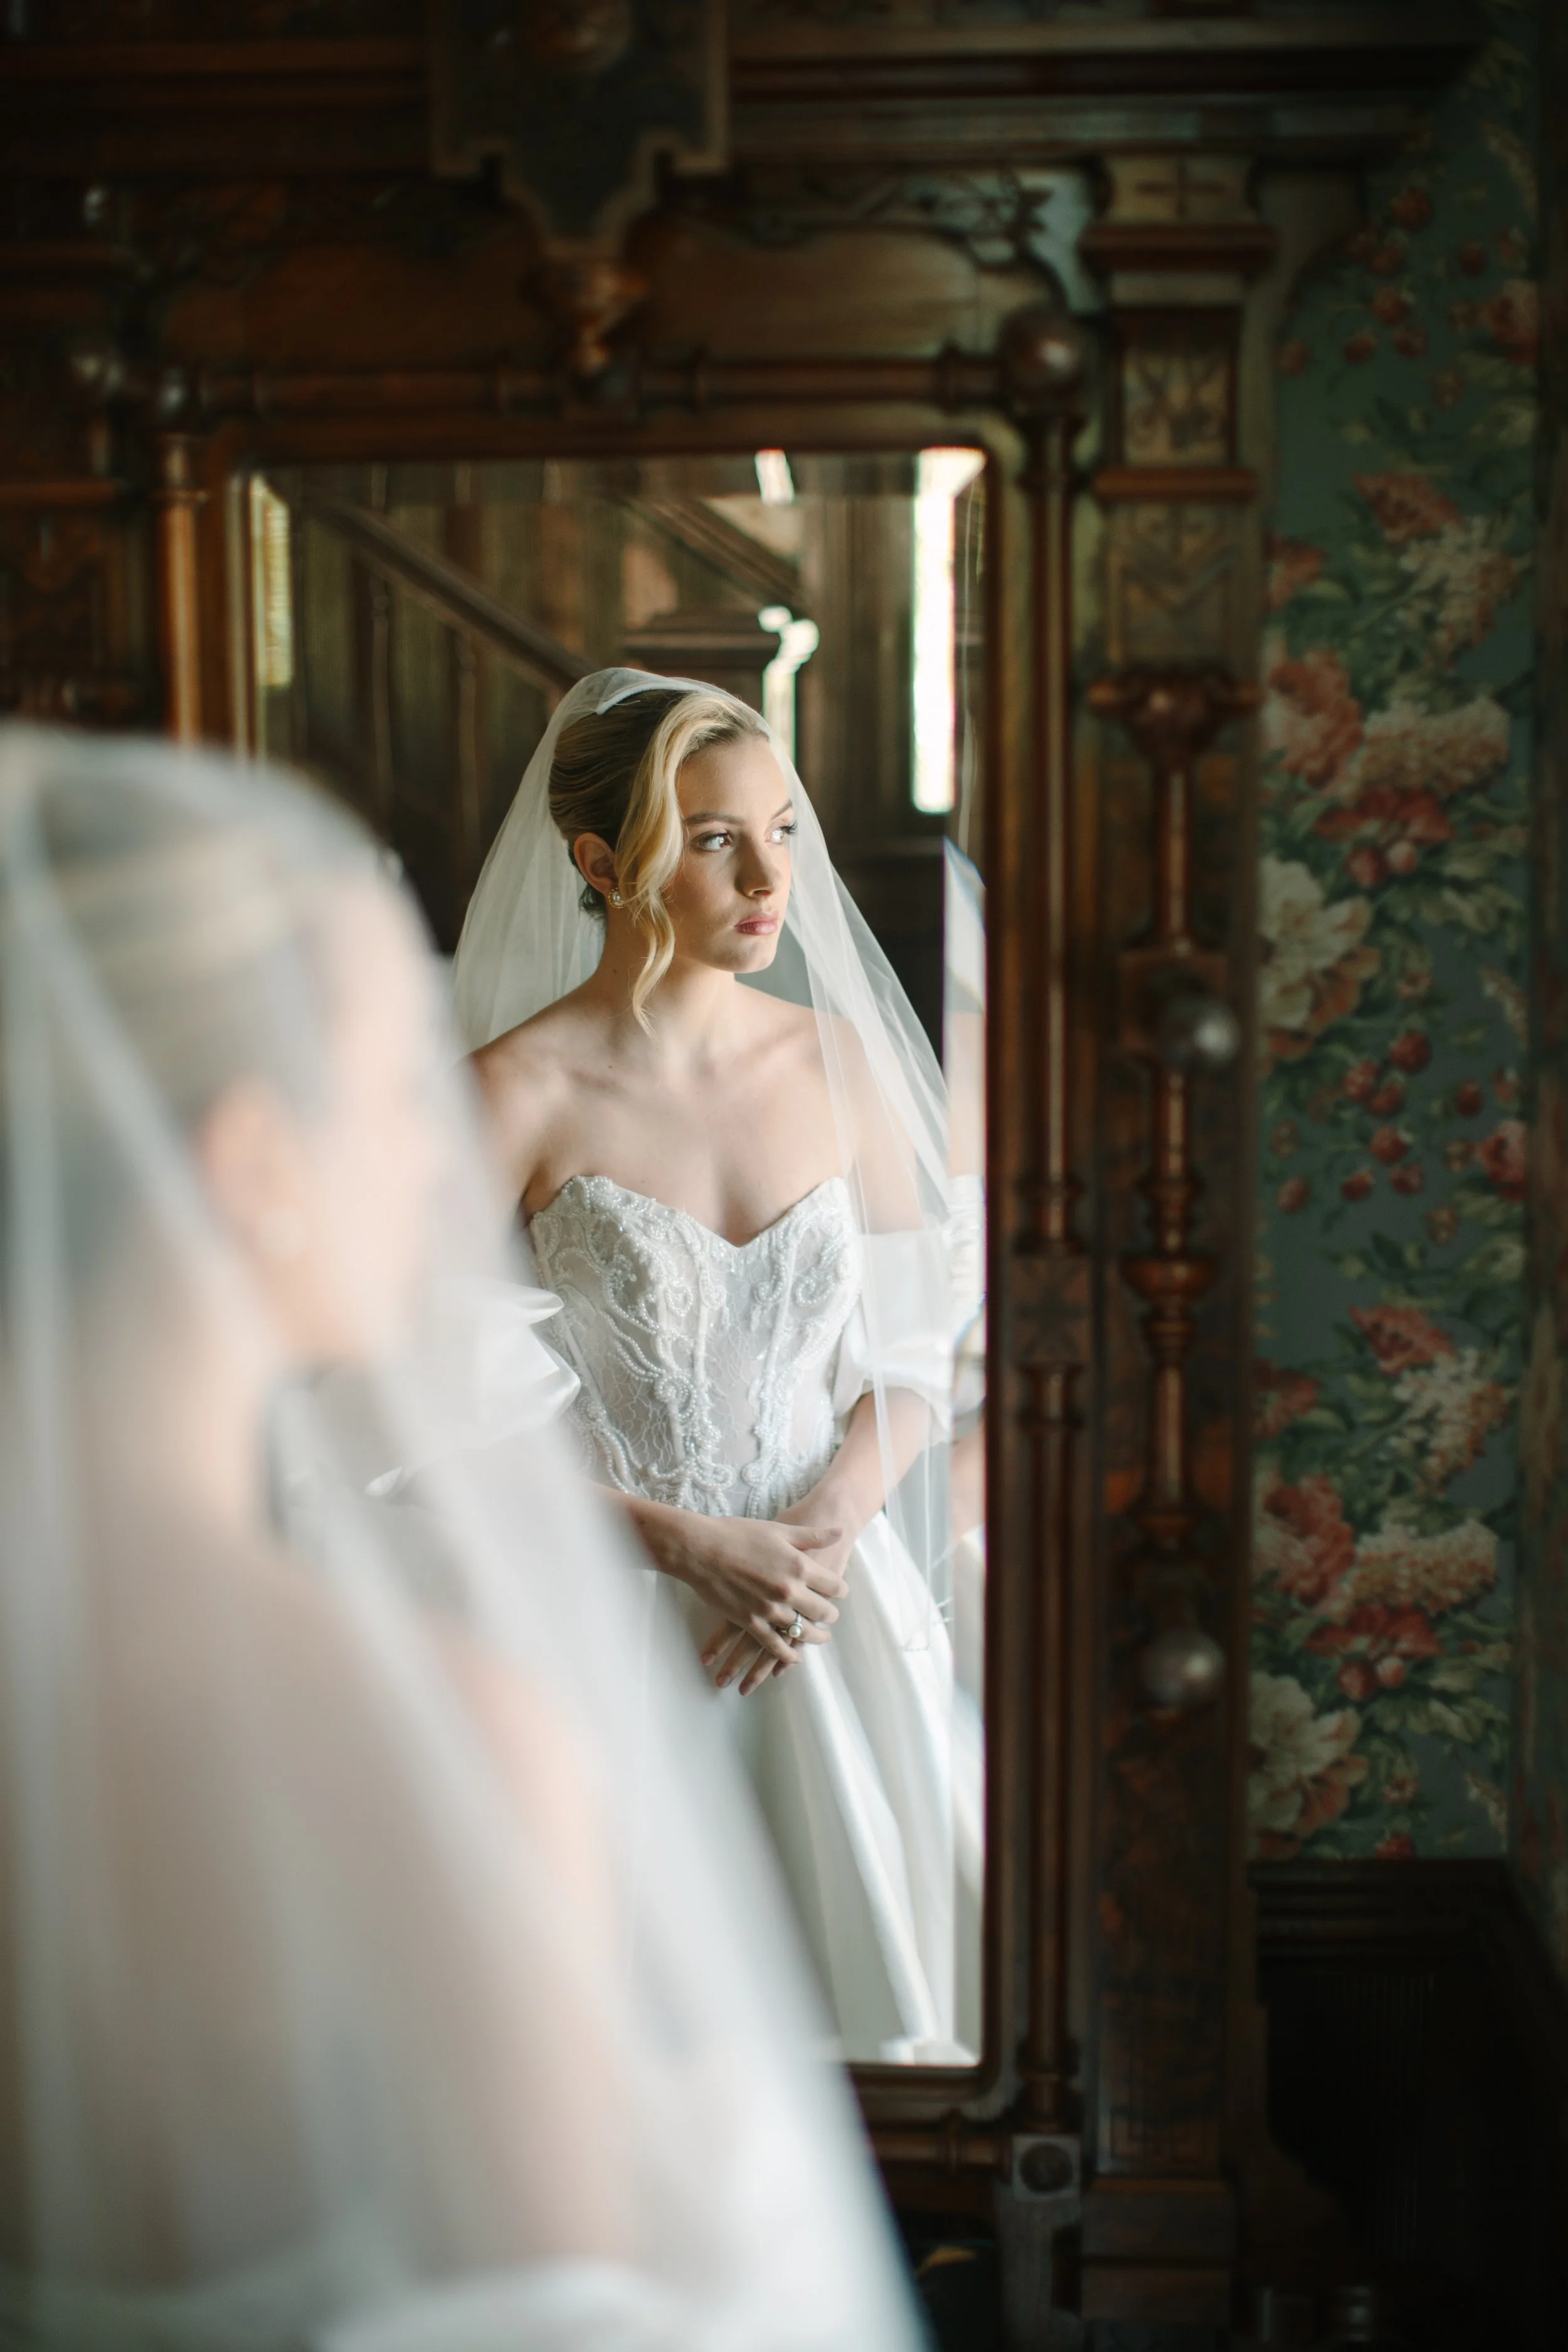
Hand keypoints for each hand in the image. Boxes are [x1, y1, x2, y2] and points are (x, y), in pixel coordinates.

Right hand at [628, 1502, 846, 1686]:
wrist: (701, 1548)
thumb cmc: (739, 1534)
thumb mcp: (780, 1530)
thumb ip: (812, 1536)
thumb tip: (839, 1532)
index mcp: (799, 1566)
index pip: (834, 1586)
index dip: (840, 1590)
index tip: (840, 1592)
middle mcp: (789, 1591)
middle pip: (823, 1612)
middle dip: (830, 1615)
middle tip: (831, 1616)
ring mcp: (769, 1609)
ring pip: (802, 1632)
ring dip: (814, 1637)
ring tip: (821, 1637)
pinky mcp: (750, 1622)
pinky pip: (774, 1646)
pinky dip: (787, 1655)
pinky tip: (794, 1657)